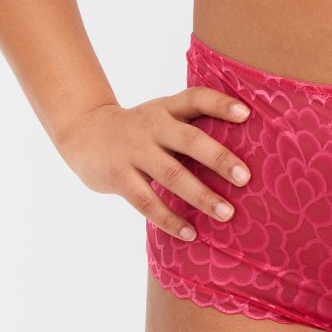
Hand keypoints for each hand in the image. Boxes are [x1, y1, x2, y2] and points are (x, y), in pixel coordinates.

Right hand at [57, 89, 252, 240]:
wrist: (85, 133)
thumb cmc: (140, 129)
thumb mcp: (162, 116)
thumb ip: (191, 126)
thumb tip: (243, 151)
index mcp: (167, 107)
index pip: (196, 98)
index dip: (221, 104)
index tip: (247, 114)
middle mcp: (152, 125)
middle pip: (189, 140)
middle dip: (218, 158)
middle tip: (245, 178)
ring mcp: (133, 151)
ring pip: (171, 175)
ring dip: (201, 196)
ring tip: (226, 214)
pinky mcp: (118, 176)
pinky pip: (146, 201)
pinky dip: (169, 219)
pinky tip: (190, 233)